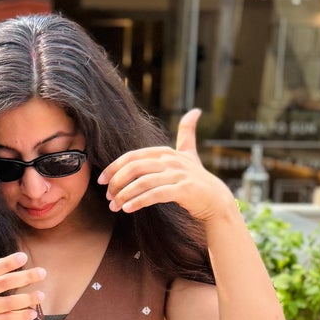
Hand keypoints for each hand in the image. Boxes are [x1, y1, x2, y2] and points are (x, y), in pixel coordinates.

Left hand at [97, 108, 236, 223]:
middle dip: (117, 182)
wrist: (217, 199)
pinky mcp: (184, 190)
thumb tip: (195, 110)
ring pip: (142, 182)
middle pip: (134, 167)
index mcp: (165, 152)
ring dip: (124, 195)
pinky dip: (139, 201)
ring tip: (114, 206)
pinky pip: (155, 194)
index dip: (114, 167)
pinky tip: (128, 208)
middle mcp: (171, 160)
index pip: (132, 156)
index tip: (102, 180)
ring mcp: (178, 174)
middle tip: (108, 197)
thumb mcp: (190, 153)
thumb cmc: (198, 177)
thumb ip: (187, 132)